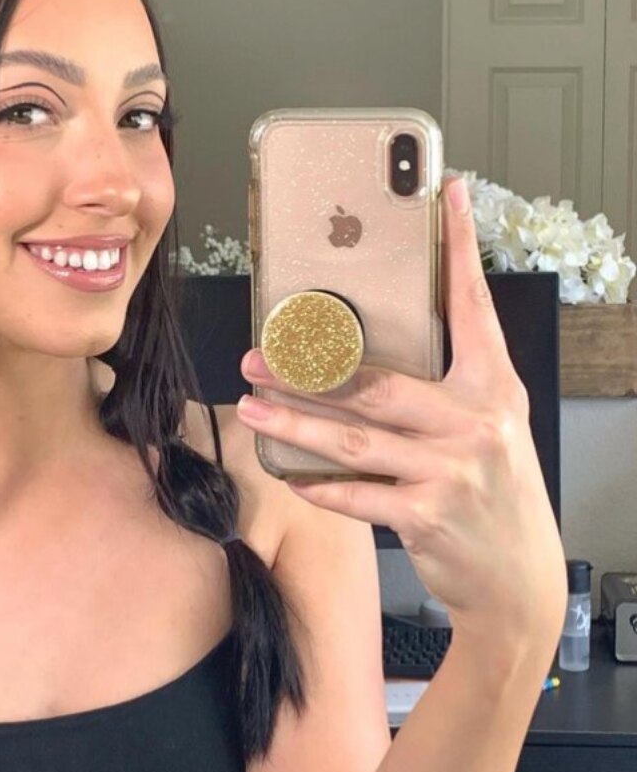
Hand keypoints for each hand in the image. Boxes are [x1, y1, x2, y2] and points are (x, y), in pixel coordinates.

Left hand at [236, 176, 566, 651]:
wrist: (520, 578)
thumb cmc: (495, 488)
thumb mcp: (489, 424)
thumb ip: (446, 385)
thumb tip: (369, 349)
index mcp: (492, 385)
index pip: (474, 304)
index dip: (460, 247)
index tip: (449, 194)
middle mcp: (475, 421)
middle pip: (379, 381)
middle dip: (310, 367)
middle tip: (259, 352)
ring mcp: (452, 470)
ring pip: (355, 437)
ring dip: (294, 422)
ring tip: (252, 405)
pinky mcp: (428, 516)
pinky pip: (358, 494)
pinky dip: (319, 484)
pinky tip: (289, 473)